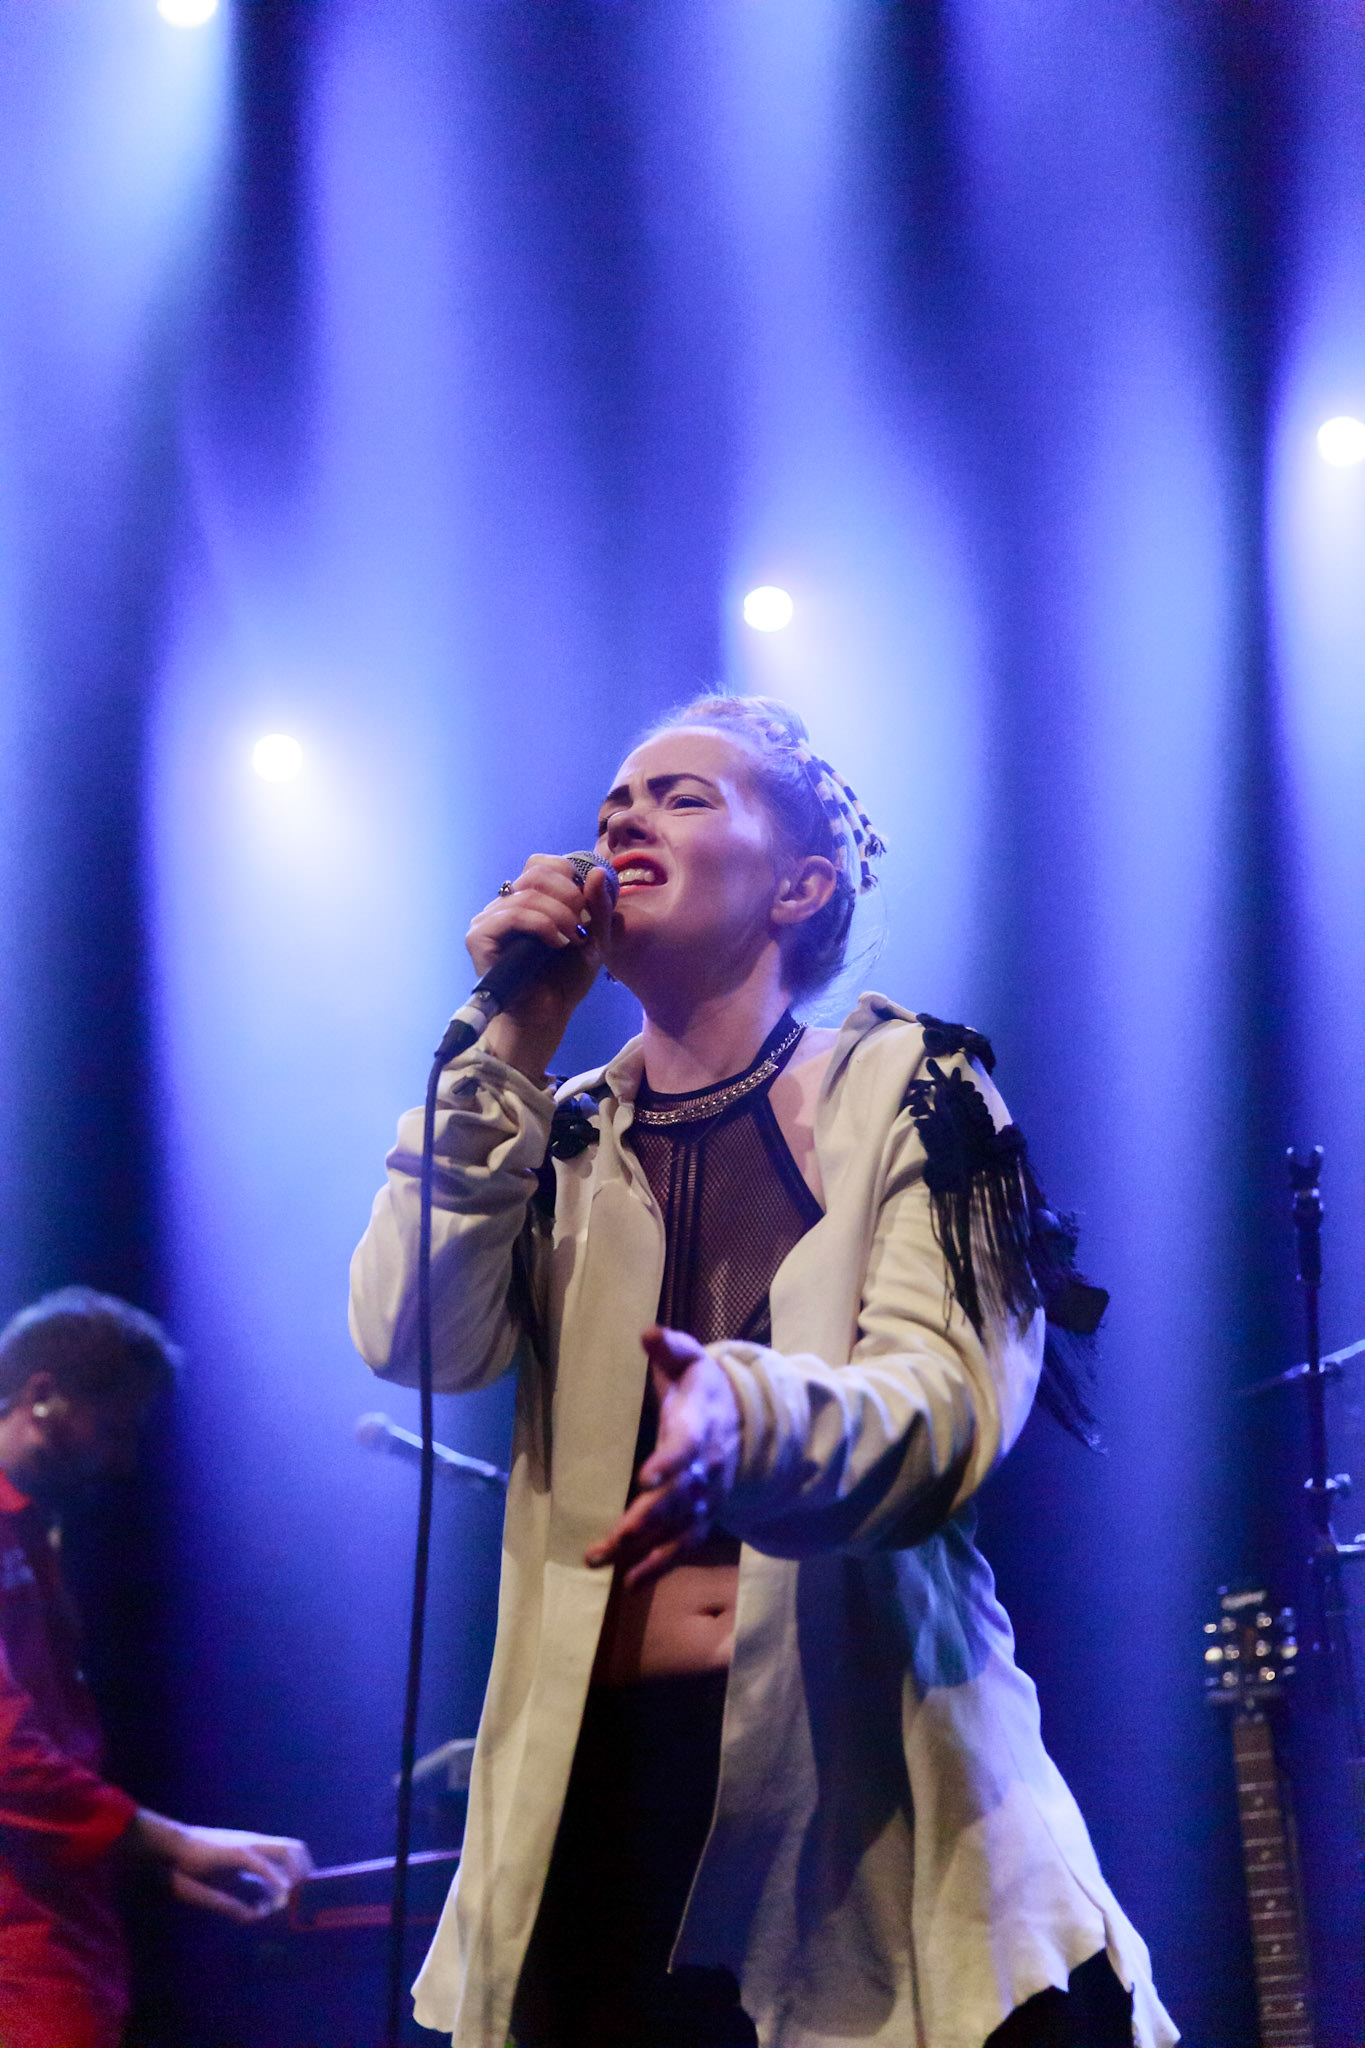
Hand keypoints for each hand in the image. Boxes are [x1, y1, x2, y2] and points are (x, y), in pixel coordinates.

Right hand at [134, 1809, 313, 1923]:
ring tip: (295, 1897)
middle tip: (305, 1897)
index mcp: (251, 1851)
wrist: (167, 1850)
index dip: (299, 1872)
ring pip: (287, 1850)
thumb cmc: (187, 1868)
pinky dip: (275, 1878)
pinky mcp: (235, 1852)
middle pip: (295, 1848)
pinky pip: (261, 1864)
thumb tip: (252, 1917)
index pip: (287, 1854)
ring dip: (296, 1873)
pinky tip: (281, 1893)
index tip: (302, 1894)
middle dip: (306, 1871)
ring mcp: (247, 1845)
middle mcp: (254, 1844)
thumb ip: (233, 1903)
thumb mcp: (216, 1889)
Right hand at [465, 855, 615, 1078]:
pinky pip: (512, 915)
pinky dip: (541, 925)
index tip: (586, 904)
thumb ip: (599, 906)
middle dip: (568, 894)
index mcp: (527, 899)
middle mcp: (504, 904)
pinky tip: (556, 943)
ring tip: (573, 939)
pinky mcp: (479, 937)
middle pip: (535, 873)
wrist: (546, 1016)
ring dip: (560, 915)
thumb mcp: (594, 939)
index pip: (541, 864)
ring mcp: (488, 919)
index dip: (567, 875)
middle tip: (581, 922)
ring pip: (527, 894)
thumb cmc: (566, 980)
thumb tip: (596, 871)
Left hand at [585, 1326, 741, 1588]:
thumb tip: (648, 1332)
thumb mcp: (689, 1360)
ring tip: (605, 1559)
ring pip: (679, 1528)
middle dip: (647, 1519)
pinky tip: (632, 1580)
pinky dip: (662, 1564)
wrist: (743, 1416)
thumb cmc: (702, 1386)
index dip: (669, 1463)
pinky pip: (685, 1545)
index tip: (645, 1478)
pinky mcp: (704, 1515)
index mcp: (701, 1428)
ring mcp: (708, 1497)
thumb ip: (670, 1348)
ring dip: (645, 1548)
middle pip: (679, 1499)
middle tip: (615, 1536)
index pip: (686, 1448)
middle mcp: (707, 1469)